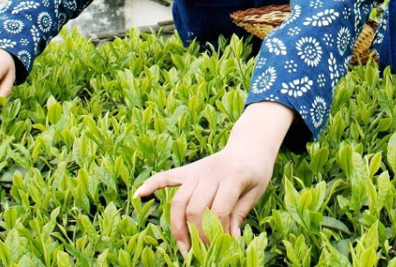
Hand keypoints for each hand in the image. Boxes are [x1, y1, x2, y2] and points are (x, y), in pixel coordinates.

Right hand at [134, 102, 294, 253]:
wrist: (250, 145)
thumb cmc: (255, 171)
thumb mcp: (256, 192)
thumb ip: (240, 214)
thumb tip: (230, 239)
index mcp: (233, 177)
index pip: (219, 209)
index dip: (218, 231)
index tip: (221, 245)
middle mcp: (211, 173)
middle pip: (195, 207)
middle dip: (197, 234)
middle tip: (201, 250)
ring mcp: (197, 171)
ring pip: (179, 200)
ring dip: (177, 226)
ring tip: (183, 247)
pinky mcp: (188, 170)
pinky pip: (167, 177)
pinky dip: (152, 184)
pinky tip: (139, 195)